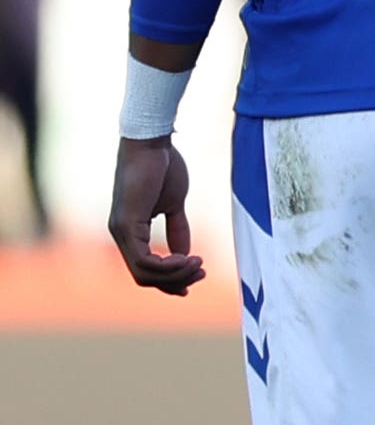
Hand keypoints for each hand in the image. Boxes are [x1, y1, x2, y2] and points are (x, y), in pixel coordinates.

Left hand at [111, 136, 203, 294]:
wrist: (151, 143)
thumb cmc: (162, 166)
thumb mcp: (173, 203)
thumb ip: (177, 228)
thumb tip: (184, 254)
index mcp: (131, 230)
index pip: (145, 268)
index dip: (170, 280)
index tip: (196, 277)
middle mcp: (121, 235)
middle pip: (144, 277)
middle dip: (176, 281)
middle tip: (202, 272)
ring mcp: (121, 231)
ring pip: (144, 274)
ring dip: (175, 275)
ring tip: (199, 263)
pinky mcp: (126, 225)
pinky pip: (144, 261)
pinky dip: (168, 266)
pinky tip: (188, 257)